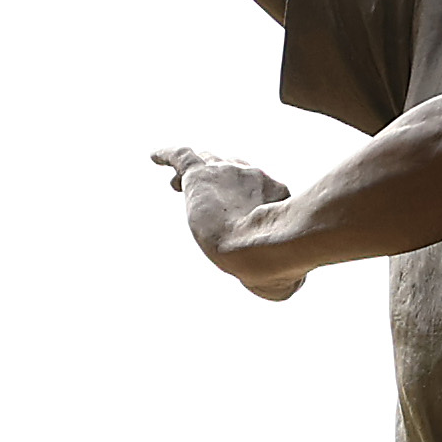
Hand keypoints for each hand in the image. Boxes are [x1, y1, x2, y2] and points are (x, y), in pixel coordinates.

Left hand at [151, 148, 302, 298]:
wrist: (260, 247)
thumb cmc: (277, 265)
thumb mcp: (283, 274)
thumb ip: (283, 276)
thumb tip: (287, 285)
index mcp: (276, 195)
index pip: (257, 186)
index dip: (244, 192)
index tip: (233, 206)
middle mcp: (254, 178)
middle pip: (233, 167)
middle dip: (220, 175)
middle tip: (206, 192)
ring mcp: (227, 173)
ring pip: (207, 162)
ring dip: (194, 172)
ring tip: (176, 184)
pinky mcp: (200, 175)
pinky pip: (182, 156)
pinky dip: (167, 155)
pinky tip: (154, 157)